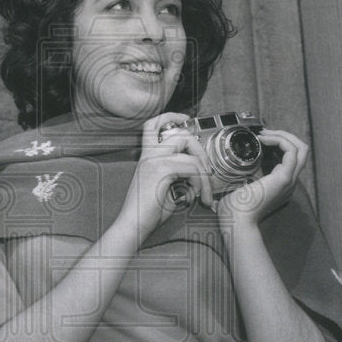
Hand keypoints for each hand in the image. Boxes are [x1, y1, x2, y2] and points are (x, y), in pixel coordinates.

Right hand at [115, 112, 214, 243]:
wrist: (133, 225)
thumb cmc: (148, 212)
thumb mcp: (166, 189)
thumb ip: (178, 176)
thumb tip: (197, 174)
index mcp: (147, 156)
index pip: (153, 125)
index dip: (170, 117)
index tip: (186, 119)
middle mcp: (149, 155)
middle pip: (181, 135)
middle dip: (201, 152)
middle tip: (208, 173)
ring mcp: (153, 161)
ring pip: (190, 154)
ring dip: (204, 175)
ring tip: (204, 193)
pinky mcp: (160, 171)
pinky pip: (190, 168)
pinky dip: (199, 182)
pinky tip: (194, 196)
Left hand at [217, 129, 308, 228]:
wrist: (237, 222)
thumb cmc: (234, 209)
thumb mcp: (239, 187)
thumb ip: (240, 177)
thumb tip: (230, 166)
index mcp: (279, 184)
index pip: (290, 158)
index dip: (278, 144)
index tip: (260, 139)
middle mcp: (288, 181)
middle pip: (301, 151)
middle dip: (284, 136)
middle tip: (264, 133)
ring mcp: (289, 180)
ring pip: (301, 148)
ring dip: (283, 135)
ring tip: (264, 134)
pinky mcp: (284, 178)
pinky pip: (291, 151)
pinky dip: (279, 140)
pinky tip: (263, 139)